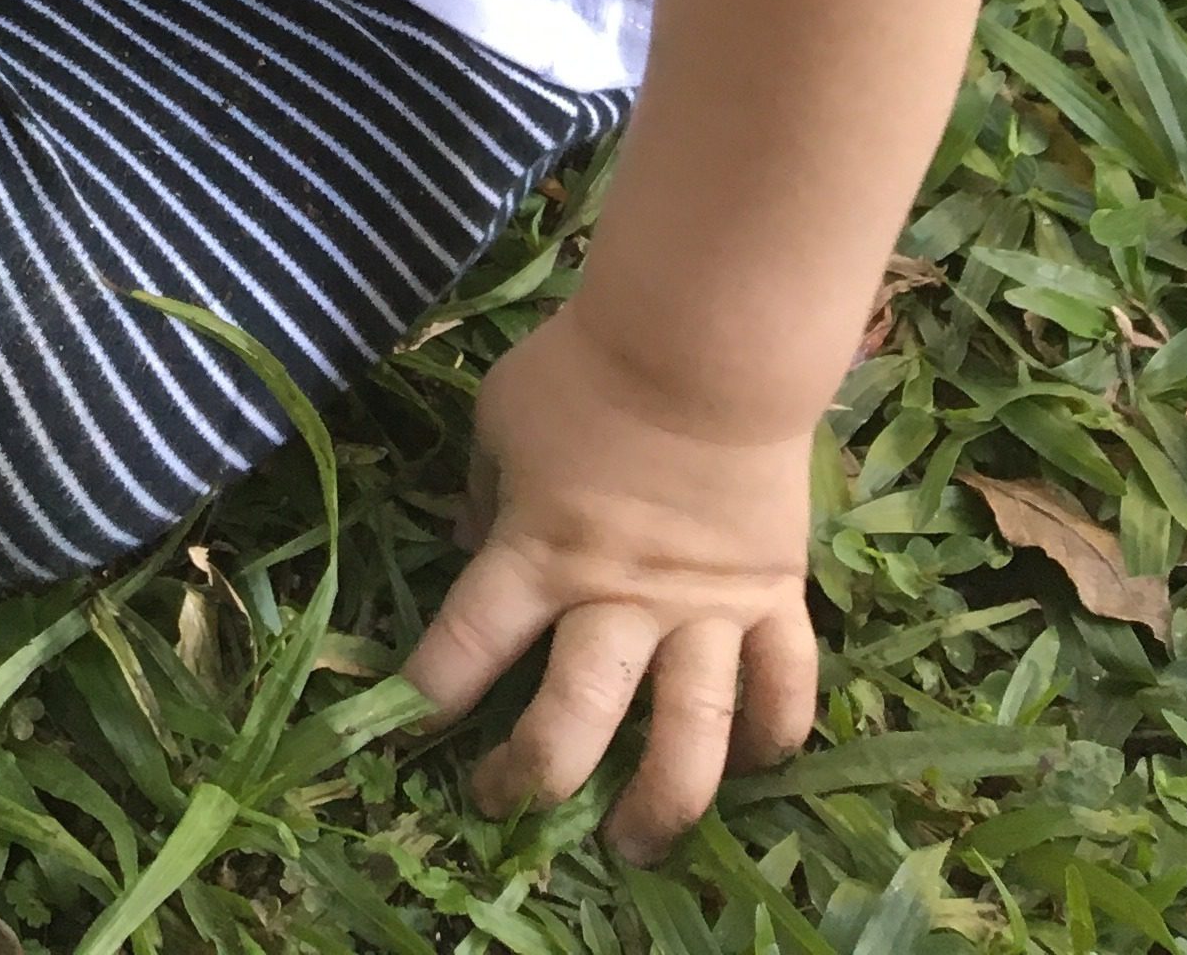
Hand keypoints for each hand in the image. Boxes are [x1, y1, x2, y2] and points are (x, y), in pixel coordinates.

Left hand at [403, 306, 822, 860]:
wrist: (703, 341)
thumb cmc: (586, 368)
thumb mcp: (501, 415)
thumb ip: (480, 487)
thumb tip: (465, 541)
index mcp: (538, 552)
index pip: (467, 647)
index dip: (430, 696)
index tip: (404, 729)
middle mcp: (617, 599)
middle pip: (574, 720)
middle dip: (536, 777)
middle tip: (509, 804)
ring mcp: (702, 609)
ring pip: (689, 736)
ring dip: (662, 801)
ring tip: (636, 843)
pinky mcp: (771, 596)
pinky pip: (783, 686)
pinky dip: (775, 735)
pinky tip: (757, 766)